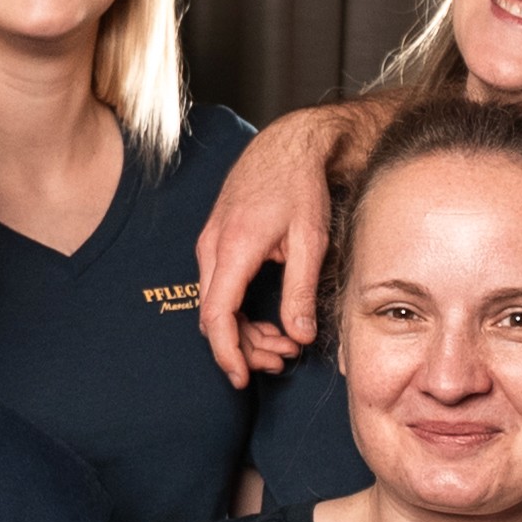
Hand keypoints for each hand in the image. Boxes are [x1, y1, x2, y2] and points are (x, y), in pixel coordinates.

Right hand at [195, 112, 344, 384]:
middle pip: (214, 316)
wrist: (289, 144)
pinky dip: (241, 310)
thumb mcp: (310, 241)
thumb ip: (301, 292)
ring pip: (216, 304)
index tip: (242, 377)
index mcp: (234, 248)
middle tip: (281, 360)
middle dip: (244, 347)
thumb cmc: (301, 185)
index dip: (228, 353)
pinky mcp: (217, 242)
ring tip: (284, 343)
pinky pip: (219, 288)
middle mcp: (213, 248)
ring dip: (245, 330)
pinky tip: (270, 319)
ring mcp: (210, 244)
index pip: (217, 316)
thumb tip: (299, 335)